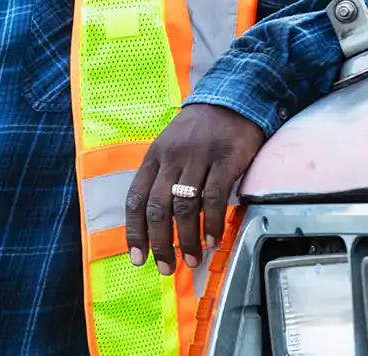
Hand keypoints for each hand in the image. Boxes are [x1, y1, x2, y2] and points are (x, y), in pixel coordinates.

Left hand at [125, 103, 265, 275]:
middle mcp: (172, 158)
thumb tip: (156, 222)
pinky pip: (215, 196)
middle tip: (166, 268)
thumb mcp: (171, 148)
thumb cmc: (199, 131)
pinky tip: (212, 240)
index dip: (134, 232)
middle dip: (160, 243)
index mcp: (154, 157)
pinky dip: (212, 222)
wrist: (232, 99)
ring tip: (191, 260)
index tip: (137, 258)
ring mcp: (198, 157)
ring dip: (187, 239)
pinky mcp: (225, 159)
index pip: (136, 199)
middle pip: (158, 208)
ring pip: (185, 206)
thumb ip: (162, 178)